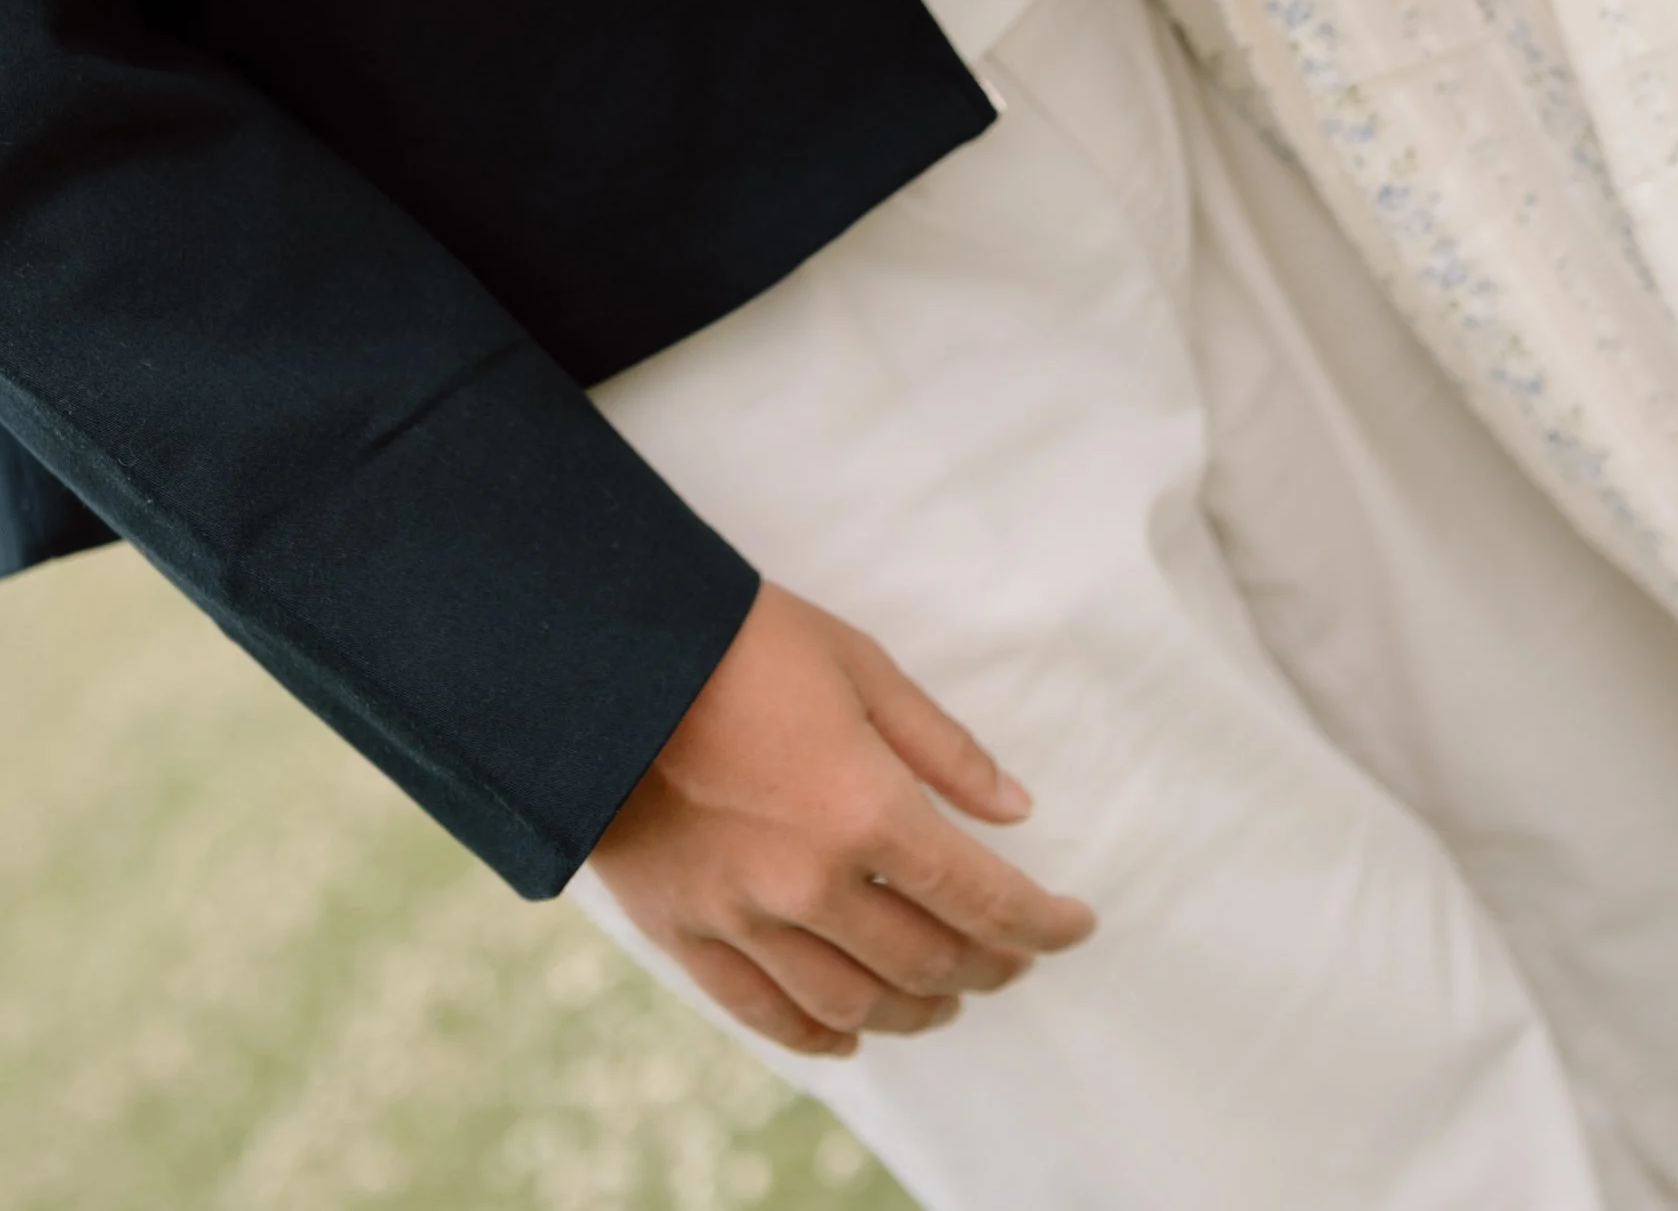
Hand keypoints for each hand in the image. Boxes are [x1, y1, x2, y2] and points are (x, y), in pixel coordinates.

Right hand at [594, 582, 1093, 1057]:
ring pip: (857, 1006)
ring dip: (917, 1010)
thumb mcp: (857, 664)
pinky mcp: (688, 933)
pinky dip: (822, 1035)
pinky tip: (850, 1033)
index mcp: (866, 809)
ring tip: (943, 996)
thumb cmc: (737, 642)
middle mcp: (814, 884)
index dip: (1043, 924)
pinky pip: (769, 1014)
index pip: (984, 899)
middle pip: (929, 962)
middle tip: (1013, 957)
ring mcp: (746, 919)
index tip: (1076, 926)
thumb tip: (1015, 809)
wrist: (602, 658)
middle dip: (988, 966)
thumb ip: (942, 747)